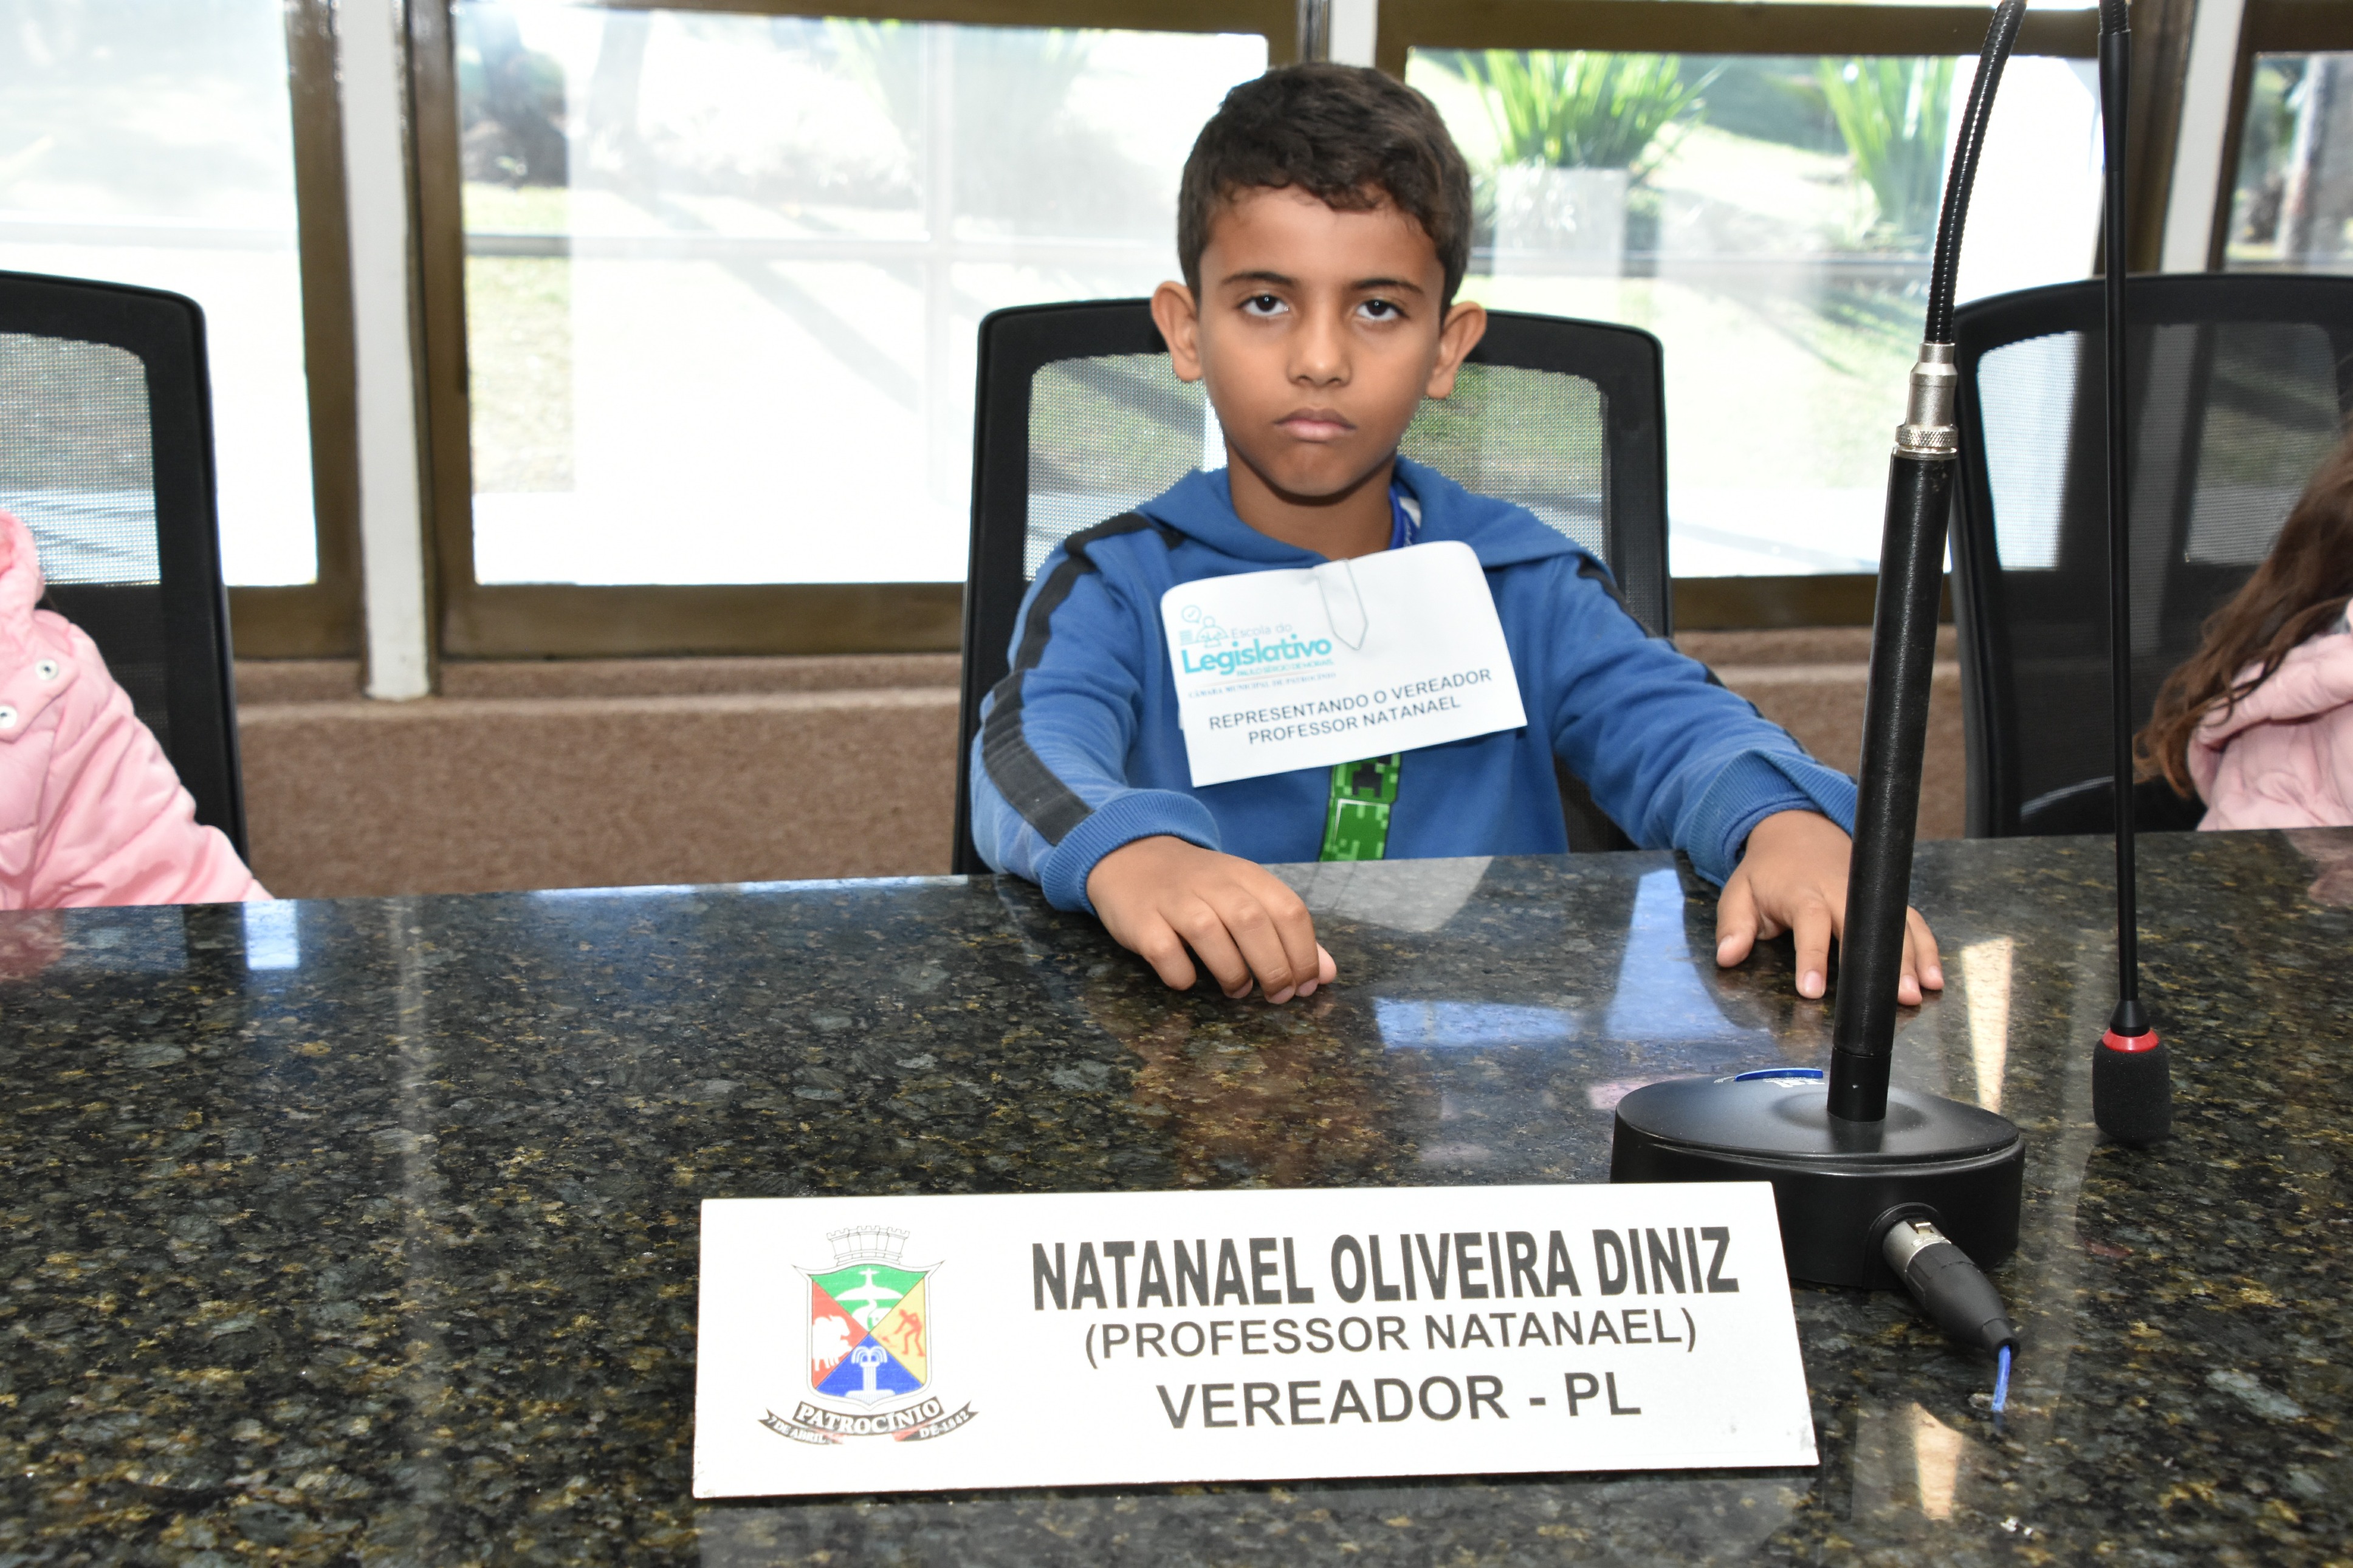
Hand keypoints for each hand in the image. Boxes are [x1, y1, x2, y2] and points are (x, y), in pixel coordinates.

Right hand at [1086, 836, 1337, 1002]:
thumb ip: (1287, 933)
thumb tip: (1328, 973)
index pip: (1288, 910)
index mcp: (1245, 876)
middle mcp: (1212, 884)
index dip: (1305, 953)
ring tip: (1238, 990)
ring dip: (1232, 972)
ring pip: (1209, 934)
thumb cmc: (1199, 887)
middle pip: (1253, 923)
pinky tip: (1189, 980)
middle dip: (1274, 967)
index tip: (1307, 985)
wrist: (1132, 857)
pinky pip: (1165, 952)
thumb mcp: (1246, 896)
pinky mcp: (1141, 920)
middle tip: (1278, 996)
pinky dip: (1181, 974)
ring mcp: (1174, 900)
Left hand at [1713, 809, 1943, 1004]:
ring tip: (1921, 992)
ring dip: (1912, 958)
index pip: (1809, 925)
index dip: (1812, 958)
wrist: (1796, 832)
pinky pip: (1910, 921)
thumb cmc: (1767, 872)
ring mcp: (1866, 893)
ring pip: (1895, 923)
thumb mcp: (1739, 893)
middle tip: (1895, 997)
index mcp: (1802, 892)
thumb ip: (1733, 926)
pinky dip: (1926, 947)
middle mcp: (1840, 891)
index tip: (1811, 991)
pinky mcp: (1884, 897)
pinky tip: (1935, 977)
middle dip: (1881, 962)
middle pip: (1865, 925)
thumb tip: (1727, 956)